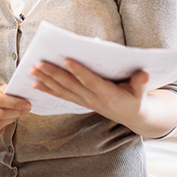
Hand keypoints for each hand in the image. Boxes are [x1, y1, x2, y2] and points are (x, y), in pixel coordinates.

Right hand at [0, 84, 30, 132]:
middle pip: (1, 113)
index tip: (27, 103)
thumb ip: (2, 88)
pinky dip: (5, 123)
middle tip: (26, 109)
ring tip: (19, 113)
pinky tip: (10, 118)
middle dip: (17, 112)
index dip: (16, 103)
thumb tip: (19, 96)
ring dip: (12, 118)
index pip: (0, 100)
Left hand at [30, 59, 149, 126]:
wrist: (132, 116)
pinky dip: (48, 90)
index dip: (79, 71)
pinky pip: (61, 96)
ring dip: (46, 80)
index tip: (67, 60)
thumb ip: (141, 82)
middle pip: (70, 85)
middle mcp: (93, 99)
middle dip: (53, 74)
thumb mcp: (142, 91)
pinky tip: (35, 84)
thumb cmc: (136, 98)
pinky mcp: (80, 102)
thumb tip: (143, 74)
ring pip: (62, 90)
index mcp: (108, 94)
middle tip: (39, 63)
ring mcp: (85, 101)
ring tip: (33, 71)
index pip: (91, 81)